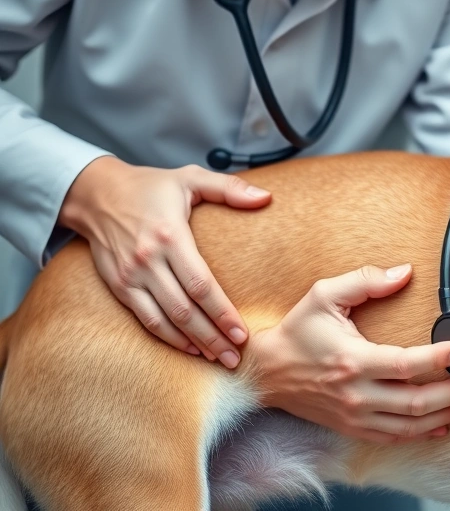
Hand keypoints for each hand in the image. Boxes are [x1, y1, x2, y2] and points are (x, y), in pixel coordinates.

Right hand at [58, 156, 271, 367]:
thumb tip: (266, 198)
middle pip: (184, 310)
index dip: (222, 312)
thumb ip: (229, 188)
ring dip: (193, 343)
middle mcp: (147, 260)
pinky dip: (168, 338)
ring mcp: (130, 277)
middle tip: (236, 357)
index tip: (241, 333)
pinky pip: (145, 320)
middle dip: (212, 337)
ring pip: (165, 320)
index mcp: (169, 236)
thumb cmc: (150, 186)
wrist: (96, 194)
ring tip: (218, 359)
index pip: (200, 284)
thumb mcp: (190, 177)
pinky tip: (190, 348)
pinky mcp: (119, 287)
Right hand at [252, 264, 449, 443]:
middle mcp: (356, 394)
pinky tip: (442, 424)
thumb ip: (365, 280)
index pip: (405, 365)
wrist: (266, 373)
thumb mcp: (324, 295)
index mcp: (352, 360)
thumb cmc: (298, 331)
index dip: (438, 359)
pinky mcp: (353, 428)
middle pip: (416, 402)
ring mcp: (355, 416)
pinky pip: (394, 437)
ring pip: (409, 426)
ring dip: (444, 416)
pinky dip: (422, 433)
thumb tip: (404, 272)